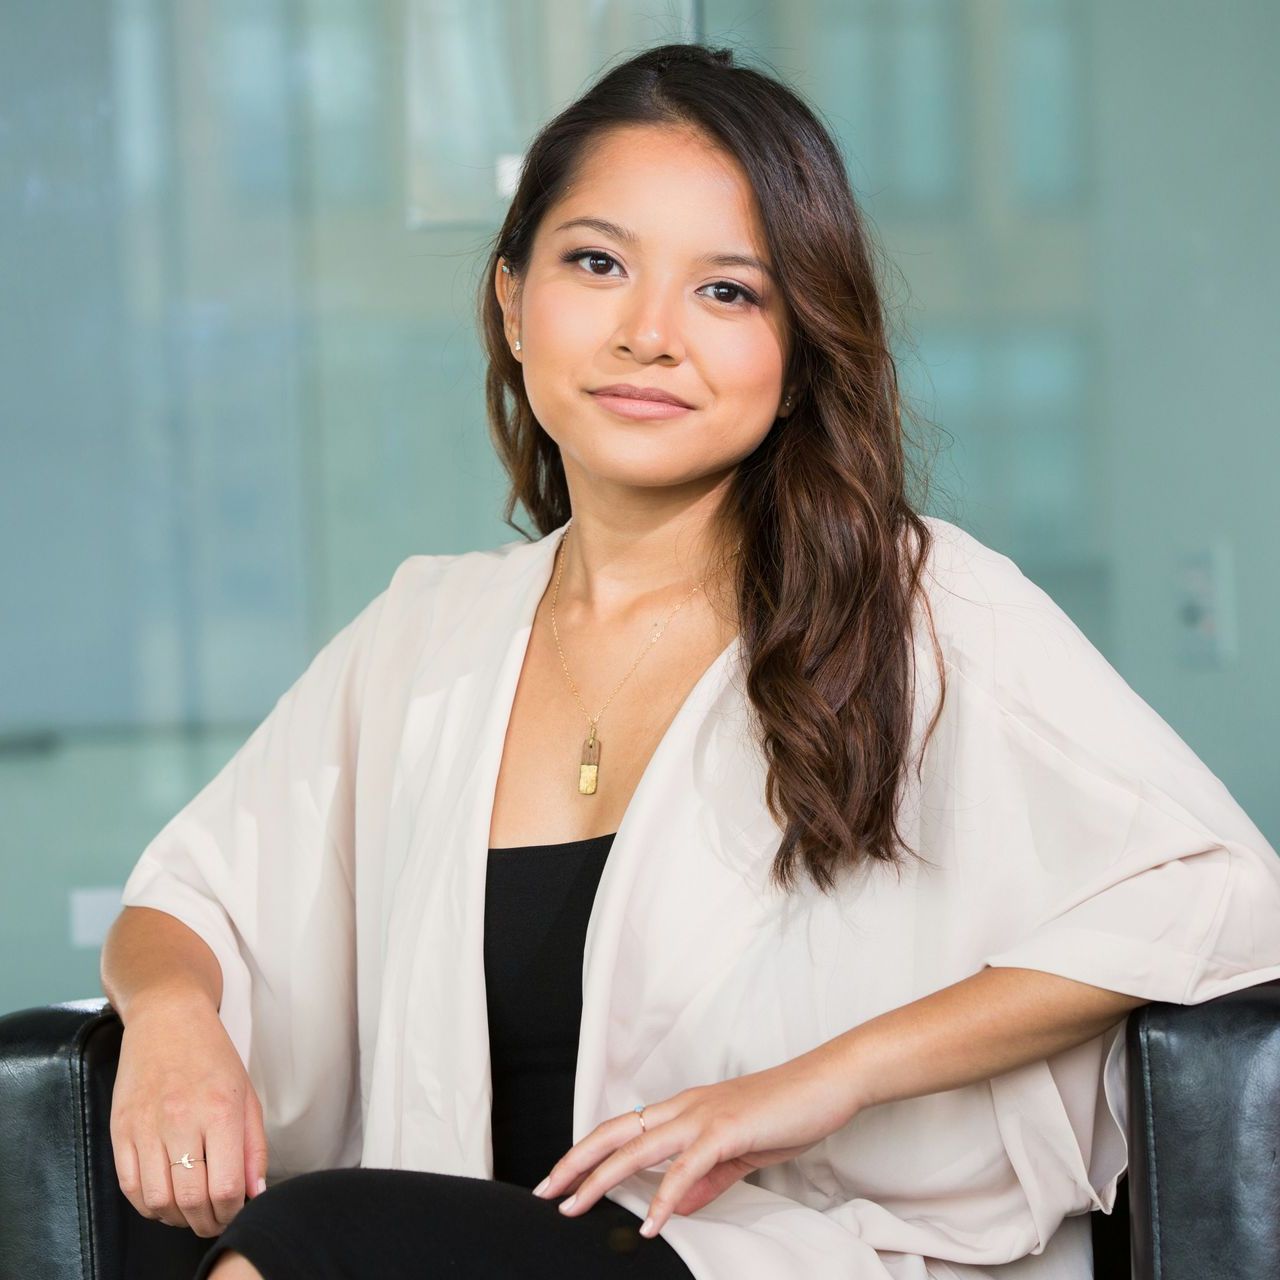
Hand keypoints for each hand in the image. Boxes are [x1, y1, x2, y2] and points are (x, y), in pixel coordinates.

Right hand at [110, 989, 269, 1237]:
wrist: (166, 1017)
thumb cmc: (212, 1054)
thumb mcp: (247, 1094)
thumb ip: (253, 1146)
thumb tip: (255, 1193)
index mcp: (220, 1110)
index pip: (224, 1186)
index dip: (231, 1212)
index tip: (235, 1212)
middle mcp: (181, 1120)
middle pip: (190, 1200)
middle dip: (206, 1222)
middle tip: (214, 1221)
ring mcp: (146, 1126)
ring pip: (158, 1200)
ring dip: (177, 1218)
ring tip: (190, 1212)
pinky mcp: (120, 1129)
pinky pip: (130, 1186)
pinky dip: (148, 1204)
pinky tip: (164, 1199)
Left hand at [531, 1046, 857, 1237]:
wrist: (827, 1082)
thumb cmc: (787, 1111)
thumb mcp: (739, 1152)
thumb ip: (706, 1179)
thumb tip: (677, 1207)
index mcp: (685, 1109)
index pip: (624, 1129)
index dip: (589, 1151)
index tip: (563, 1178)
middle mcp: (685, 1107)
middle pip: (615, 1133)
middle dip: (576, 1162)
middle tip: (547, 1191)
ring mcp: (703, 1116)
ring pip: (637, 1148)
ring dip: (602, 1180)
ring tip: (577, 1207)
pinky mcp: (726, 1130)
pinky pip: (686, 1168)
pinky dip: (663, 1198)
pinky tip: (649, 1223)